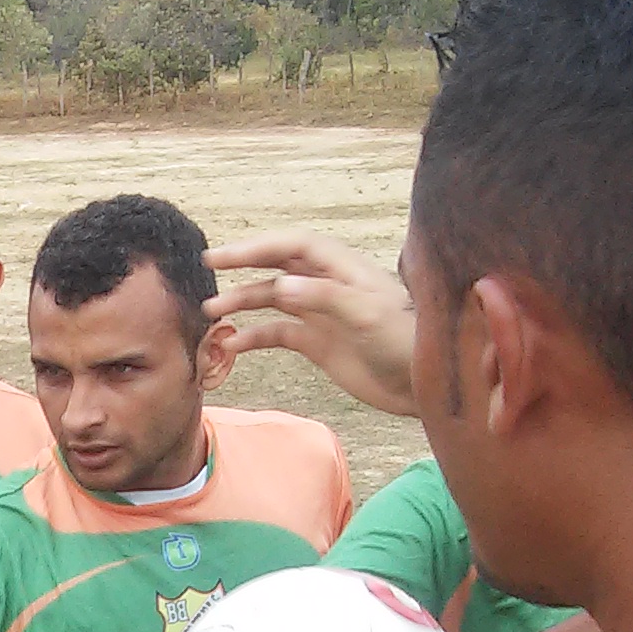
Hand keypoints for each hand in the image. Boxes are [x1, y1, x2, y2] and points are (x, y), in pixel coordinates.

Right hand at [202, 233, 417, 415]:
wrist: (423, 385)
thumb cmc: (405, 342)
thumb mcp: (368, 315)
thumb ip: (325, 296)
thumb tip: (281, 284)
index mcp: (343, 269)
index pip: (293, 246)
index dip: (257, 246)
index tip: (222, 256)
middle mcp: (329, 286)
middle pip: (279, 267)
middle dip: (244, 265)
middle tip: (209, 268)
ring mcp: (322, 315)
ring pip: (274, 300)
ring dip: (244, 302)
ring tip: (212, 313)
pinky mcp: (319, 343)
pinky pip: (278, 333)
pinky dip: (254, 337)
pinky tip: (233, 345)